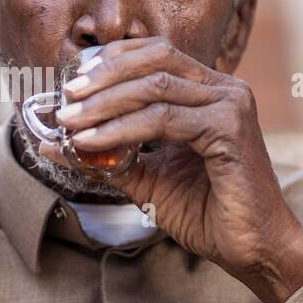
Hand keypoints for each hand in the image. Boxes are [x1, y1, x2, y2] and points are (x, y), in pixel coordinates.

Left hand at [48, 37, 302, 302]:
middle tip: (65, 98)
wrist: (252, 249)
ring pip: (154, 85)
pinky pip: (163, 119)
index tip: (71, 84)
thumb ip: (104, 158)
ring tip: (69, 122)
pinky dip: (121, 128)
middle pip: (154, 58)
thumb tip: (50, 144)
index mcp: (207, 91)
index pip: (154, 53)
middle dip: (103, 75)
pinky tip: (92, 141)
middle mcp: (223, 88)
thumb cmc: (206, 213)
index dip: (110, 61)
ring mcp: (230, 104)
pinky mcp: (229, 127)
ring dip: (104, 102)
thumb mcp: (144, 180)